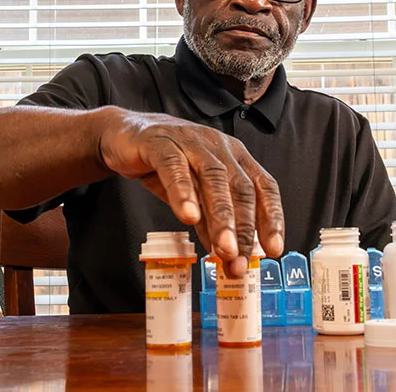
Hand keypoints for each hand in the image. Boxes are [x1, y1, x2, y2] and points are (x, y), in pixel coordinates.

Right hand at [97, 107, 283, 276]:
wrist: (122, 136)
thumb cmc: (164, 164)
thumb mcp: (192, 194)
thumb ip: (209, 220)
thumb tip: (226, 254)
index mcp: (234, 156)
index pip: (263, 186)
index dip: (272, 218)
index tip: (273, 249)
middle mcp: (218, 146)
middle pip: (240, 186)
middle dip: (243, 227)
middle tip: (239, 259)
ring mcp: (191, 141)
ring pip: (213, 177)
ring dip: (220, 216)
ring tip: (221, 247)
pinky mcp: (160, 142)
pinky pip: (174, 166)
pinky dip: (183, 192)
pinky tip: (188, 216)